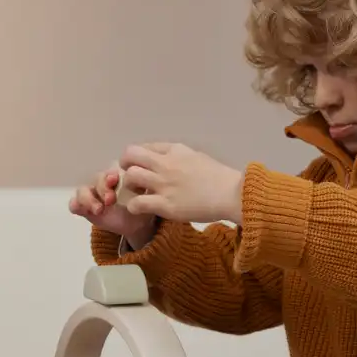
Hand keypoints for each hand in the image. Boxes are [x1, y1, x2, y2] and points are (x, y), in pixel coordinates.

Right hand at [68, 163, 157, 249]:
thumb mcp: (146, 197)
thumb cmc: (140, 207)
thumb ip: (144, 189)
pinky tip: (82, 209)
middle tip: (110, 199)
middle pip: (96, 180)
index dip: (109, 175)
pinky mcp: (85, 209)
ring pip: (82, 190)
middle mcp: (102, 184)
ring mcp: (92, 196)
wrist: (136, 226)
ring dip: (88, 198)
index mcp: (117, 178)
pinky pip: (74, 204)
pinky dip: (75, 205)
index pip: (108, 172)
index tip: (115, 180)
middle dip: (102, 188)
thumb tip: (146, 180)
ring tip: (99, 209)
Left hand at [117, 142, 244, 224]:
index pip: (145, 147)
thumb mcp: (197, 157)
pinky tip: (140, 209)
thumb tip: (167, 158)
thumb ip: (179, 157)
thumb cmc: (218, 178)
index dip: (137, 157)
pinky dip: (134, 206)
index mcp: (175, 150)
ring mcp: (164, 184)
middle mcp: (166, 163)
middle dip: (125, 165)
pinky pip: (137, 203)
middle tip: (131, 178)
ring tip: (136, 193)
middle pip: (130, 155)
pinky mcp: (165, 204)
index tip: (140, 167)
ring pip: (131, 176)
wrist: (231, 194)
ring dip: (129, 185)